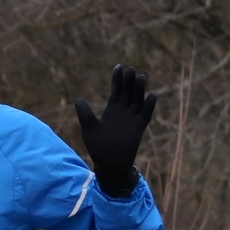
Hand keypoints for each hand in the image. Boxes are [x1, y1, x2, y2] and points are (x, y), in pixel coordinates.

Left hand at [75, 65, 156, 196]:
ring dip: (139, 89)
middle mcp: (123, 112)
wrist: (109, 164)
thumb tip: (77, 99)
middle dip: (128, 81)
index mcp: (111, 110)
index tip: (119, 66)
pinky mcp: (139, 127)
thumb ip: (85, 114)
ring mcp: (132, 118)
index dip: (117, 79)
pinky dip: (149, 106)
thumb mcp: (89, 128)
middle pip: (128, 92)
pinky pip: (146, 114)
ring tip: (140, 76)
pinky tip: (151, 96)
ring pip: (138, 100)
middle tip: (130, 69)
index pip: (116, 90)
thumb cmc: (97, 147)